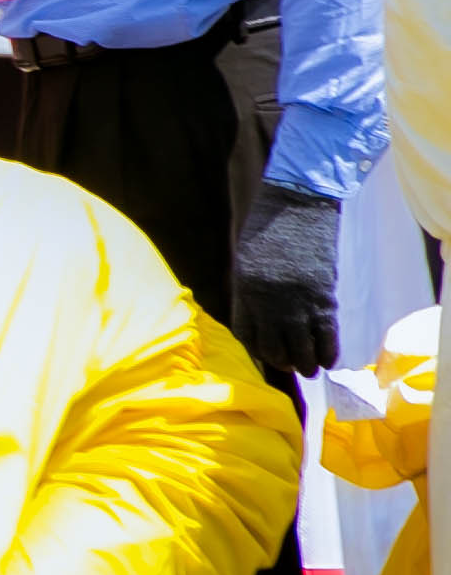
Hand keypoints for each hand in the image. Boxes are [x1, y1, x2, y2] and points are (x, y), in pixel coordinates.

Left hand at [225, 181, 341, 382]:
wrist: (297, 204)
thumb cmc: (269, 227)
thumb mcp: (248, 259)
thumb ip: (252, 288)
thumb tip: (263, 316)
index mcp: (245, 291)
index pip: (246, 334)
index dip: (257, 349)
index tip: (266, 355)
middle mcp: (268, 302)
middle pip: (273, 346)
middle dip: (282, 361)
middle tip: (292, 366)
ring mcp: (297, 301)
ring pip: (301, 346)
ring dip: (306, 362)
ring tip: (310, 370)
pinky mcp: (323, 296)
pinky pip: (326, 334)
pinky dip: (328, 350)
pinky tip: (329, 361)